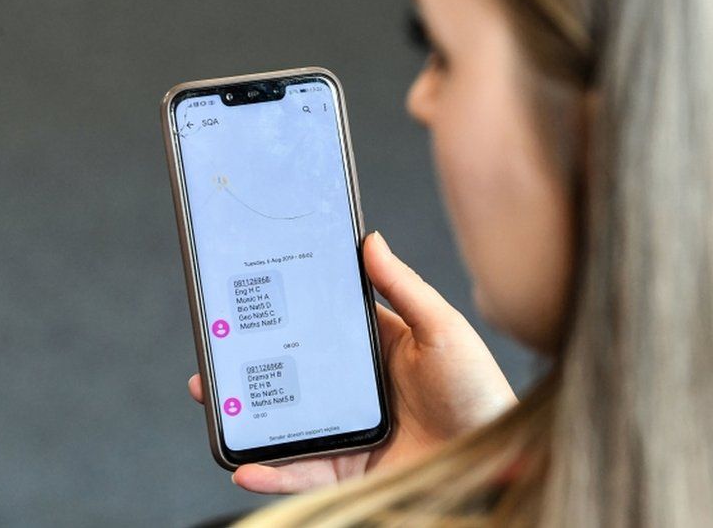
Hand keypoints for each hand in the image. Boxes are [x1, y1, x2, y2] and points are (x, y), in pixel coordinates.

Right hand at [187, 231, 515, 492]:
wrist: (498, 456)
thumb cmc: (479, 389)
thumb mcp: (442, 328)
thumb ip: (404, 287)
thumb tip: (371, 240)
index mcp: (380, 347)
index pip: (324, 326)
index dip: (288, 315)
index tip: (252, 302)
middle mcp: (360, 388)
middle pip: (296, 374)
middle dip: (253, 366)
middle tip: (216, 352)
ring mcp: (352, 429)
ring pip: (289, 422)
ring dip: (249, 415)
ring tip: (215, 402)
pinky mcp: (353, 469)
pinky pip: (305, 472)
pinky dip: (272, 471)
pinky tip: (246, 465)